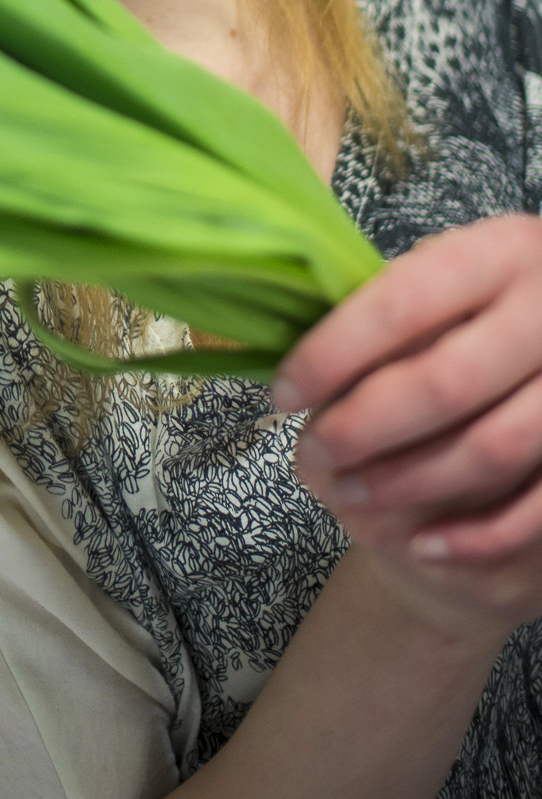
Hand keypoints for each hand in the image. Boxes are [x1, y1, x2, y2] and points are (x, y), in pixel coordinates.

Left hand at [273, 213, 541, 634]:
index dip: (332, 353)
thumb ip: (394, 307)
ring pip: (493, 448)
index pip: (401, 304)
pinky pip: (538, 509)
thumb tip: (298, 356)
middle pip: (446, 382)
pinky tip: (424, 545)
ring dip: (411, 481)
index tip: (282, 391)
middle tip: (314, 449)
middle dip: (365, 426)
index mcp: (499, 253)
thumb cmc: (482, 315)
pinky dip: (477, 535)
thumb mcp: (449, 281)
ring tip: (352, 491)